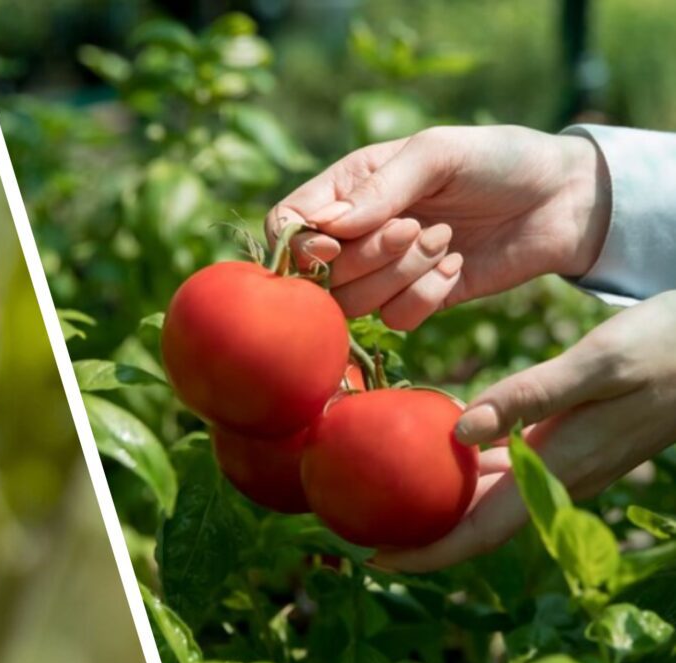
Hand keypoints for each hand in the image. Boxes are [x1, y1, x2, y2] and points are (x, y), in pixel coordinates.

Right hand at [266, 125, 610, 329]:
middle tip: (419, 227)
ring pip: (356, 303)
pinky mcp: (418, 301)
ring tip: (446, 241)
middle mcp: (356, 233)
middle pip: (321, 273)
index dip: (300, 245)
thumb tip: (328, 228)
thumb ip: (381, 187)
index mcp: (347, 187)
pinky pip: (395, 320)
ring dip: (402, 276)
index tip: (335, 244)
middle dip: (370, 257)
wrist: (564, 198)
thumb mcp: (439, 153)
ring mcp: (385, 271)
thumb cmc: (498, 159)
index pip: (287, 224)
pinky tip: (457, 267)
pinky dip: (426, 297)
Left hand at [371, 291, 675, 571]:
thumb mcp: (596, 364)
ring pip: (491, 499)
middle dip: (423, 533)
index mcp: (560, 468)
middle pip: (478, 524)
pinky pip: (508, 470)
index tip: (375, 559)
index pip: (482, 531)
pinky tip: (440, 446)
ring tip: (386, 491)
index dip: (429, 553)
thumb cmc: (663, 348)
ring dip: (442, 501)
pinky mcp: (572, 444)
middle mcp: (560, 478)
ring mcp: (567, 464)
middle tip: (360, 522)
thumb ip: (530, 398)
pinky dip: (468, 468)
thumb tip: (459, 432)